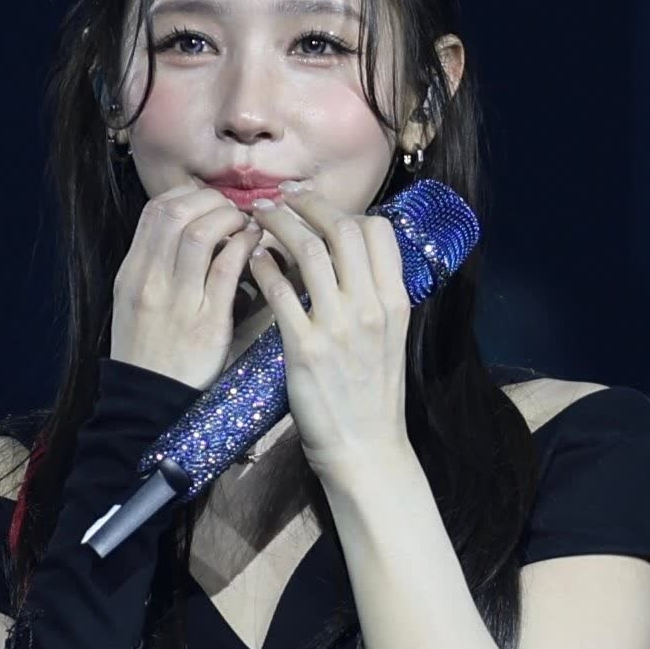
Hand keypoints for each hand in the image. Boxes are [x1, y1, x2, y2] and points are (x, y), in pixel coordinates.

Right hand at [110, 185, 264, 389]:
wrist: (150, 404)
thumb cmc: (150, 353)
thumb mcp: (135, 304)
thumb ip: (156, 267)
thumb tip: (191, 231)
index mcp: (132, 273)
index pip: (156, 211)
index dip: (188, 197)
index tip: (208, 205)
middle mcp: (150, 280)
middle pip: (177, 212)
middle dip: (211, 202)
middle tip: (233, 212)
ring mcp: (178, 300)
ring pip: (202, 232)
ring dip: (231, 219)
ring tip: (246, 227)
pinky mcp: (207, 321)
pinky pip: (228, 267)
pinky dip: (246, 247)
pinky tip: (256, 248)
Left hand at [245, 182, 410, 481]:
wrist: (365, 448)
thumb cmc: (372, 393)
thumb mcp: (390, 337)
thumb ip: (375, 296)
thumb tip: (352, 257)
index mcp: (396, 301)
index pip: (378, 231)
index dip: (345, 210)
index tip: (318, 209)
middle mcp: (370, 308)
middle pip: (341, 230)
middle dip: (307, 205)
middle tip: (281, 200)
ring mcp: (338, 327)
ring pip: (307, 251)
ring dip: (279, 226)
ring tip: (260, 219)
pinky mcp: (305, 349)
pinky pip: (280, 291)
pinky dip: (264, 266)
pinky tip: (253, 258)